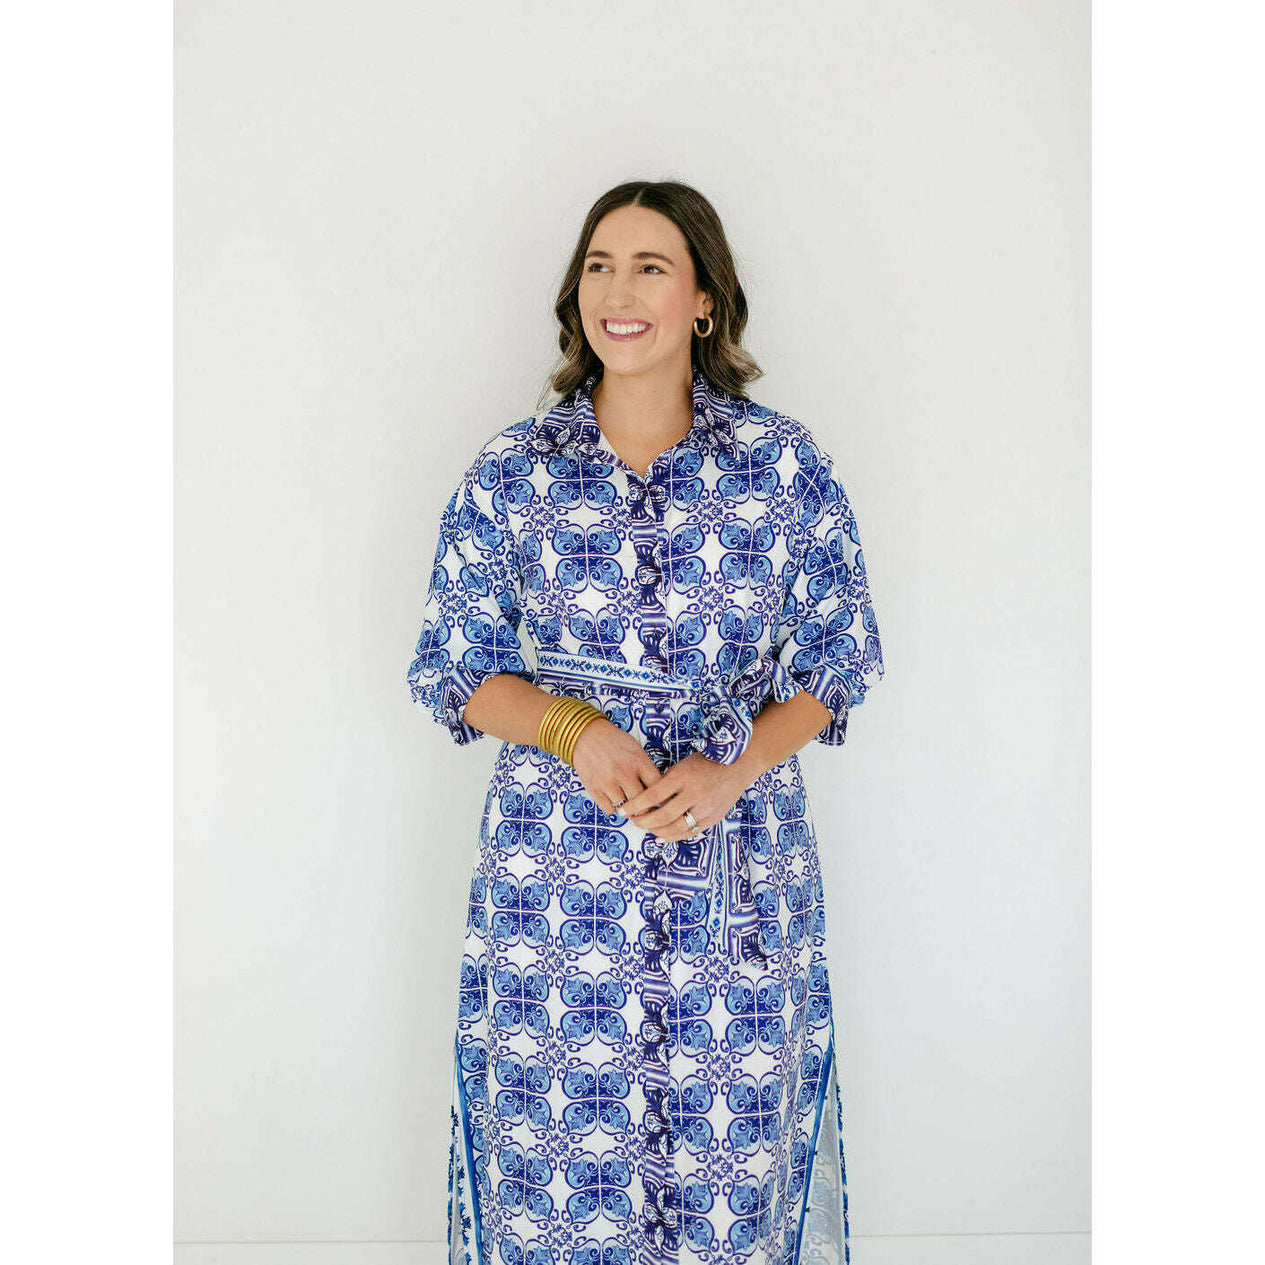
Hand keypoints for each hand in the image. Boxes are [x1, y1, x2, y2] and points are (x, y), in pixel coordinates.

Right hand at [569, 718, 665, 815]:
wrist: (585, 735)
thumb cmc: (612, 740)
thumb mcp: (635, 747)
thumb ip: (645, 767)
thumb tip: (657, 788)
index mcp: (638, 760)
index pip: (657, 786)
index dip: (660, 794)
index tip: (660, 798)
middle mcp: (624, 772)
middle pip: (642, 802)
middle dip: (645, 807)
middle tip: (645, 807)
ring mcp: (608, 782)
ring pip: (626, 809)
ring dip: (628, 808)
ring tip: (627, 800)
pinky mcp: (594, 789)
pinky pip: (610, 809)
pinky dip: (614, 807)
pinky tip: (614, 799)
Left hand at [615, 751, 749, 842]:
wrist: (739, 765)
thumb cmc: (707, 762)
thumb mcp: (683, 764)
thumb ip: (667, 781)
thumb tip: (646, 798)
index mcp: (683, 776)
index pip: (653, 795)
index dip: (636, 805)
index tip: (624, 810)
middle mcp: (694, 793)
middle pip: (662, 815)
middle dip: (644, 821)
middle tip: (634, 821)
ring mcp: (705, 807)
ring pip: (675, 827)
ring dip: (657, 831)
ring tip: (647, 828)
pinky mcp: (713, 817)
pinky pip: (690, 832)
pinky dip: (674, 836)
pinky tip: (662, 836)